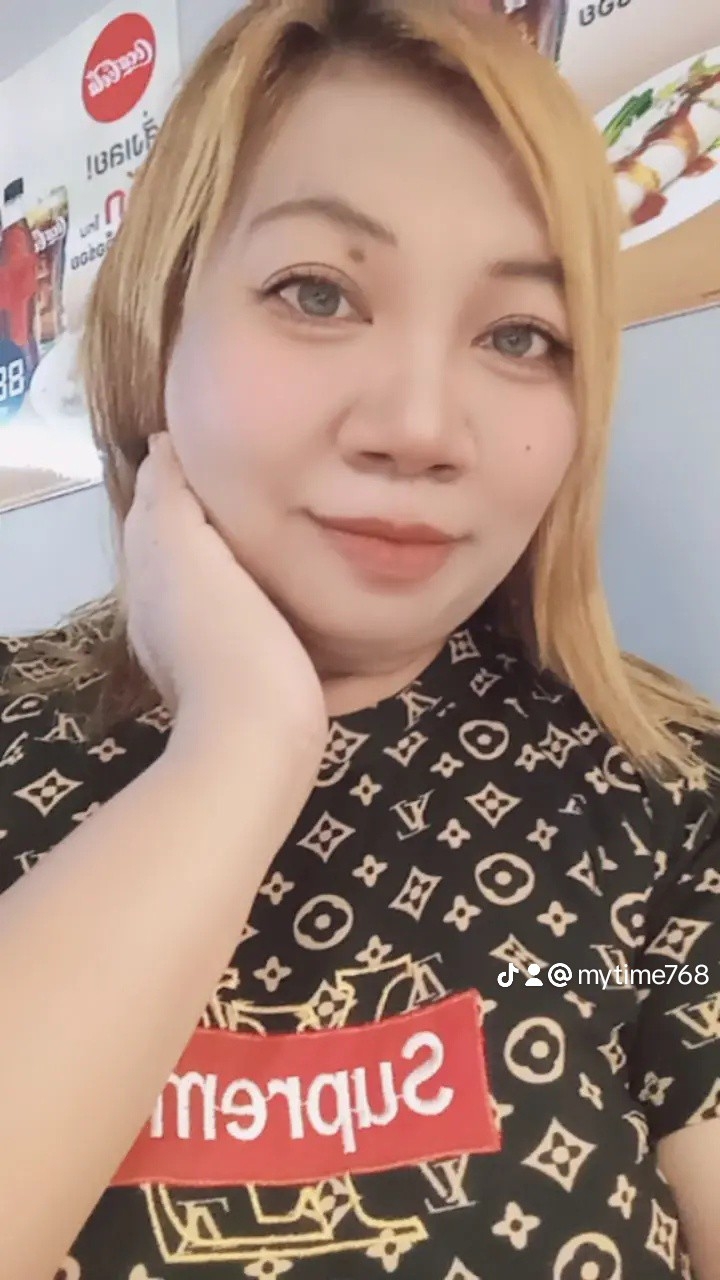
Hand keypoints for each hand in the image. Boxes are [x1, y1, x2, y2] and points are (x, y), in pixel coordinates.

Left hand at [122, 433, 327, 752]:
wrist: (257, 737)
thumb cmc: (228, 638)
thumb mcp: (185, 550)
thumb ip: (168, 497)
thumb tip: (161, 448)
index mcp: (150, 574)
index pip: (151, 505)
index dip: (174, 471)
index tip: (217, 440)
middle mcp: (161, 610)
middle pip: (172, 541)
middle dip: (197, 506)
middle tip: (248, 471)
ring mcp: (195, 646)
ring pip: (201, 578)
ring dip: (221, 547)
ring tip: (266, 517)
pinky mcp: (233, 672)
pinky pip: (228, 610)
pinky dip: (240, 584)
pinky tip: (271, 583)